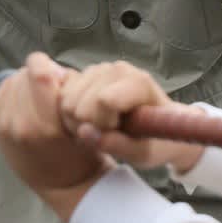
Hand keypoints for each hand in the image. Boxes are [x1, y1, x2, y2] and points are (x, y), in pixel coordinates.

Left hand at [0, 52, 111, 220]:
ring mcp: (5, 127)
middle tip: (50, 91)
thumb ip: (72, 91)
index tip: (57, 76)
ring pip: (11, 82)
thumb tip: (52, 70)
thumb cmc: (81, 152)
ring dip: (25, 83)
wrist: (61, 184)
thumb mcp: (87, 121)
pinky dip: (14, 92)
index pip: (38, 73)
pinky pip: (2, 94)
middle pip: (23, 75)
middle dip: (38, 77)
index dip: (48, 66)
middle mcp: (21, 126)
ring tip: (39, 98)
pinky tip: (27, 103)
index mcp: (47, 125)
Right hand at [57, 61, 201, 174]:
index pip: (104, 100)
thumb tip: (84, 132)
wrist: (159, 126)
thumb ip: (118, 145)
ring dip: (76, 119)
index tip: (118, 130)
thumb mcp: (143, 153)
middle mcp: (118, 69)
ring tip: (98, 127)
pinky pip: (62, 94)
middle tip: (106, 132)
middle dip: (88, 124)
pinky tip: (88, 119)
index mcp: (139, 82)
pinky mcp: (85, 74)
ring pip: (67, 98)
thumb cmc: (155, 140)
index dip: (103, 123)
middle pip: (81, 101)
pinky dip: (69, 112)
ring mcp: (100, 69)